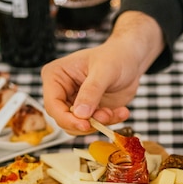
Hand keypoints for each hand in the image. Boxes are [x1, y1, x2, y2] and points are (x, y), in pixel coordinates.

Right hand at [41, 11, 164, 135]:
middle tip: (106, 115)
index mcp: (56, 76)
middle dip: (86, 123)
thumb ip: (91, 91)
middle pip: (63, 119)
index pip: (52, 105)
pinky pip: (93, 126)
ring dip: (98, 123)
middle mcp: (61, 92)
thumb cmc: (115, 57)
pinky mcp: (88, 112)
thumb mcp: (104, 70)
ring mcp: (74, 103)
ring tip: (114, 111)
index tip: (85, 124)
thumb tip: (80, 114)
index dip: (67, 118)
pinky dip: (108, 123)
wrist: (130, 60)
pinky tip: (121, 112)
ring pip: (78, 127)